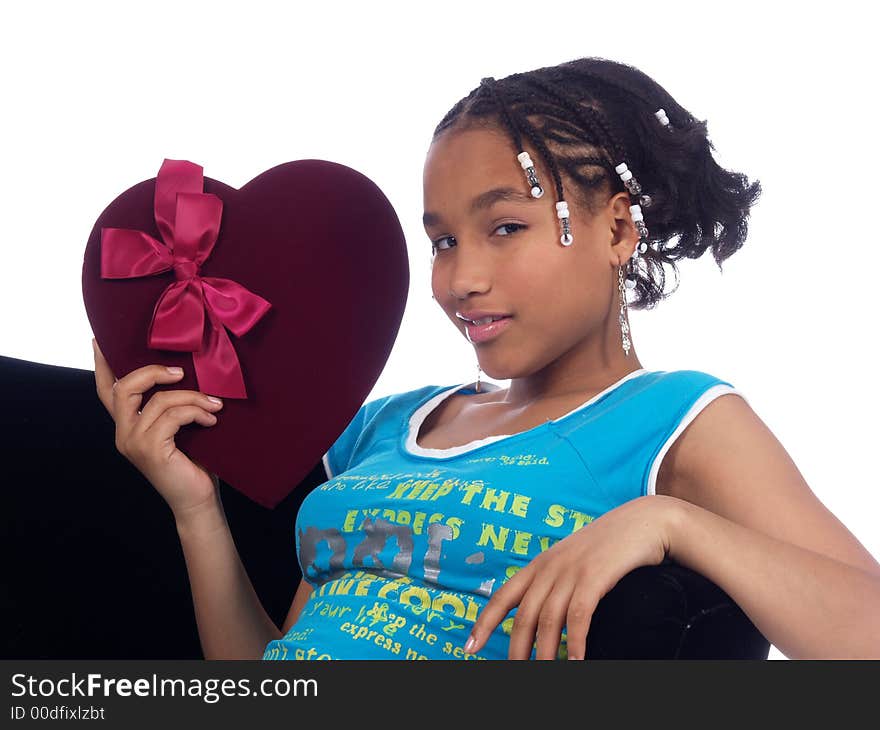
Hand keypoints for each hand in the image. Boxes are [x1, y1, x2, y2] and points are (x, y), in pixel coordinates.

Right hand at [92, 337, 223, 518]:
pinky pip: (173, 416)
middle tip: (181, 372)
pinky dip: (196, 412)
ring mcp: (133, 442)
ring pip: (159, 401)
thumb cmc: (194, 462)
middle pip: (125, 388)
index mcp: (128, 426)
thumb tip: (185, 370)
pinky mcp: (150, 450)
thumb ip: (171, 405)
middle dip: (153, 372)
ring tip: (215, 404)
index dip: (102, 364)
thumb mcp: (181, 428)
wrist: (197, 500)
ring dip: (192, 397)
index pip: (106, 390)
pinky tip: (212, 420)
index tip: (100, 340)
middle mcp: (124, 433)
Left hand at [465, 495, 679, 659]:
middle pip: (523, 615)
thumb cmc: (609, 546)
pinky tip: (577, 661)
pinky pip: (579, 616)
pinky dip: (576, 642)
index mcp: (540, 563)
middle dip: (515, 649)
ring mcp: (571, 570)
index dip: (484, 622)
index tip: (469, 646)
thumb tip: (543, 616)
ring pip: (548, 620)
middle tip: (515, 671)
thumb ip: (556, 581)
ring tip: (544, 673)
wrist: (643, 521)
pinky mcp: (595, 576)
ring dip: (545, 653)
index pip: (502, 596)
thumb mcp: (573, 560)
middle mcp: (550, 566)